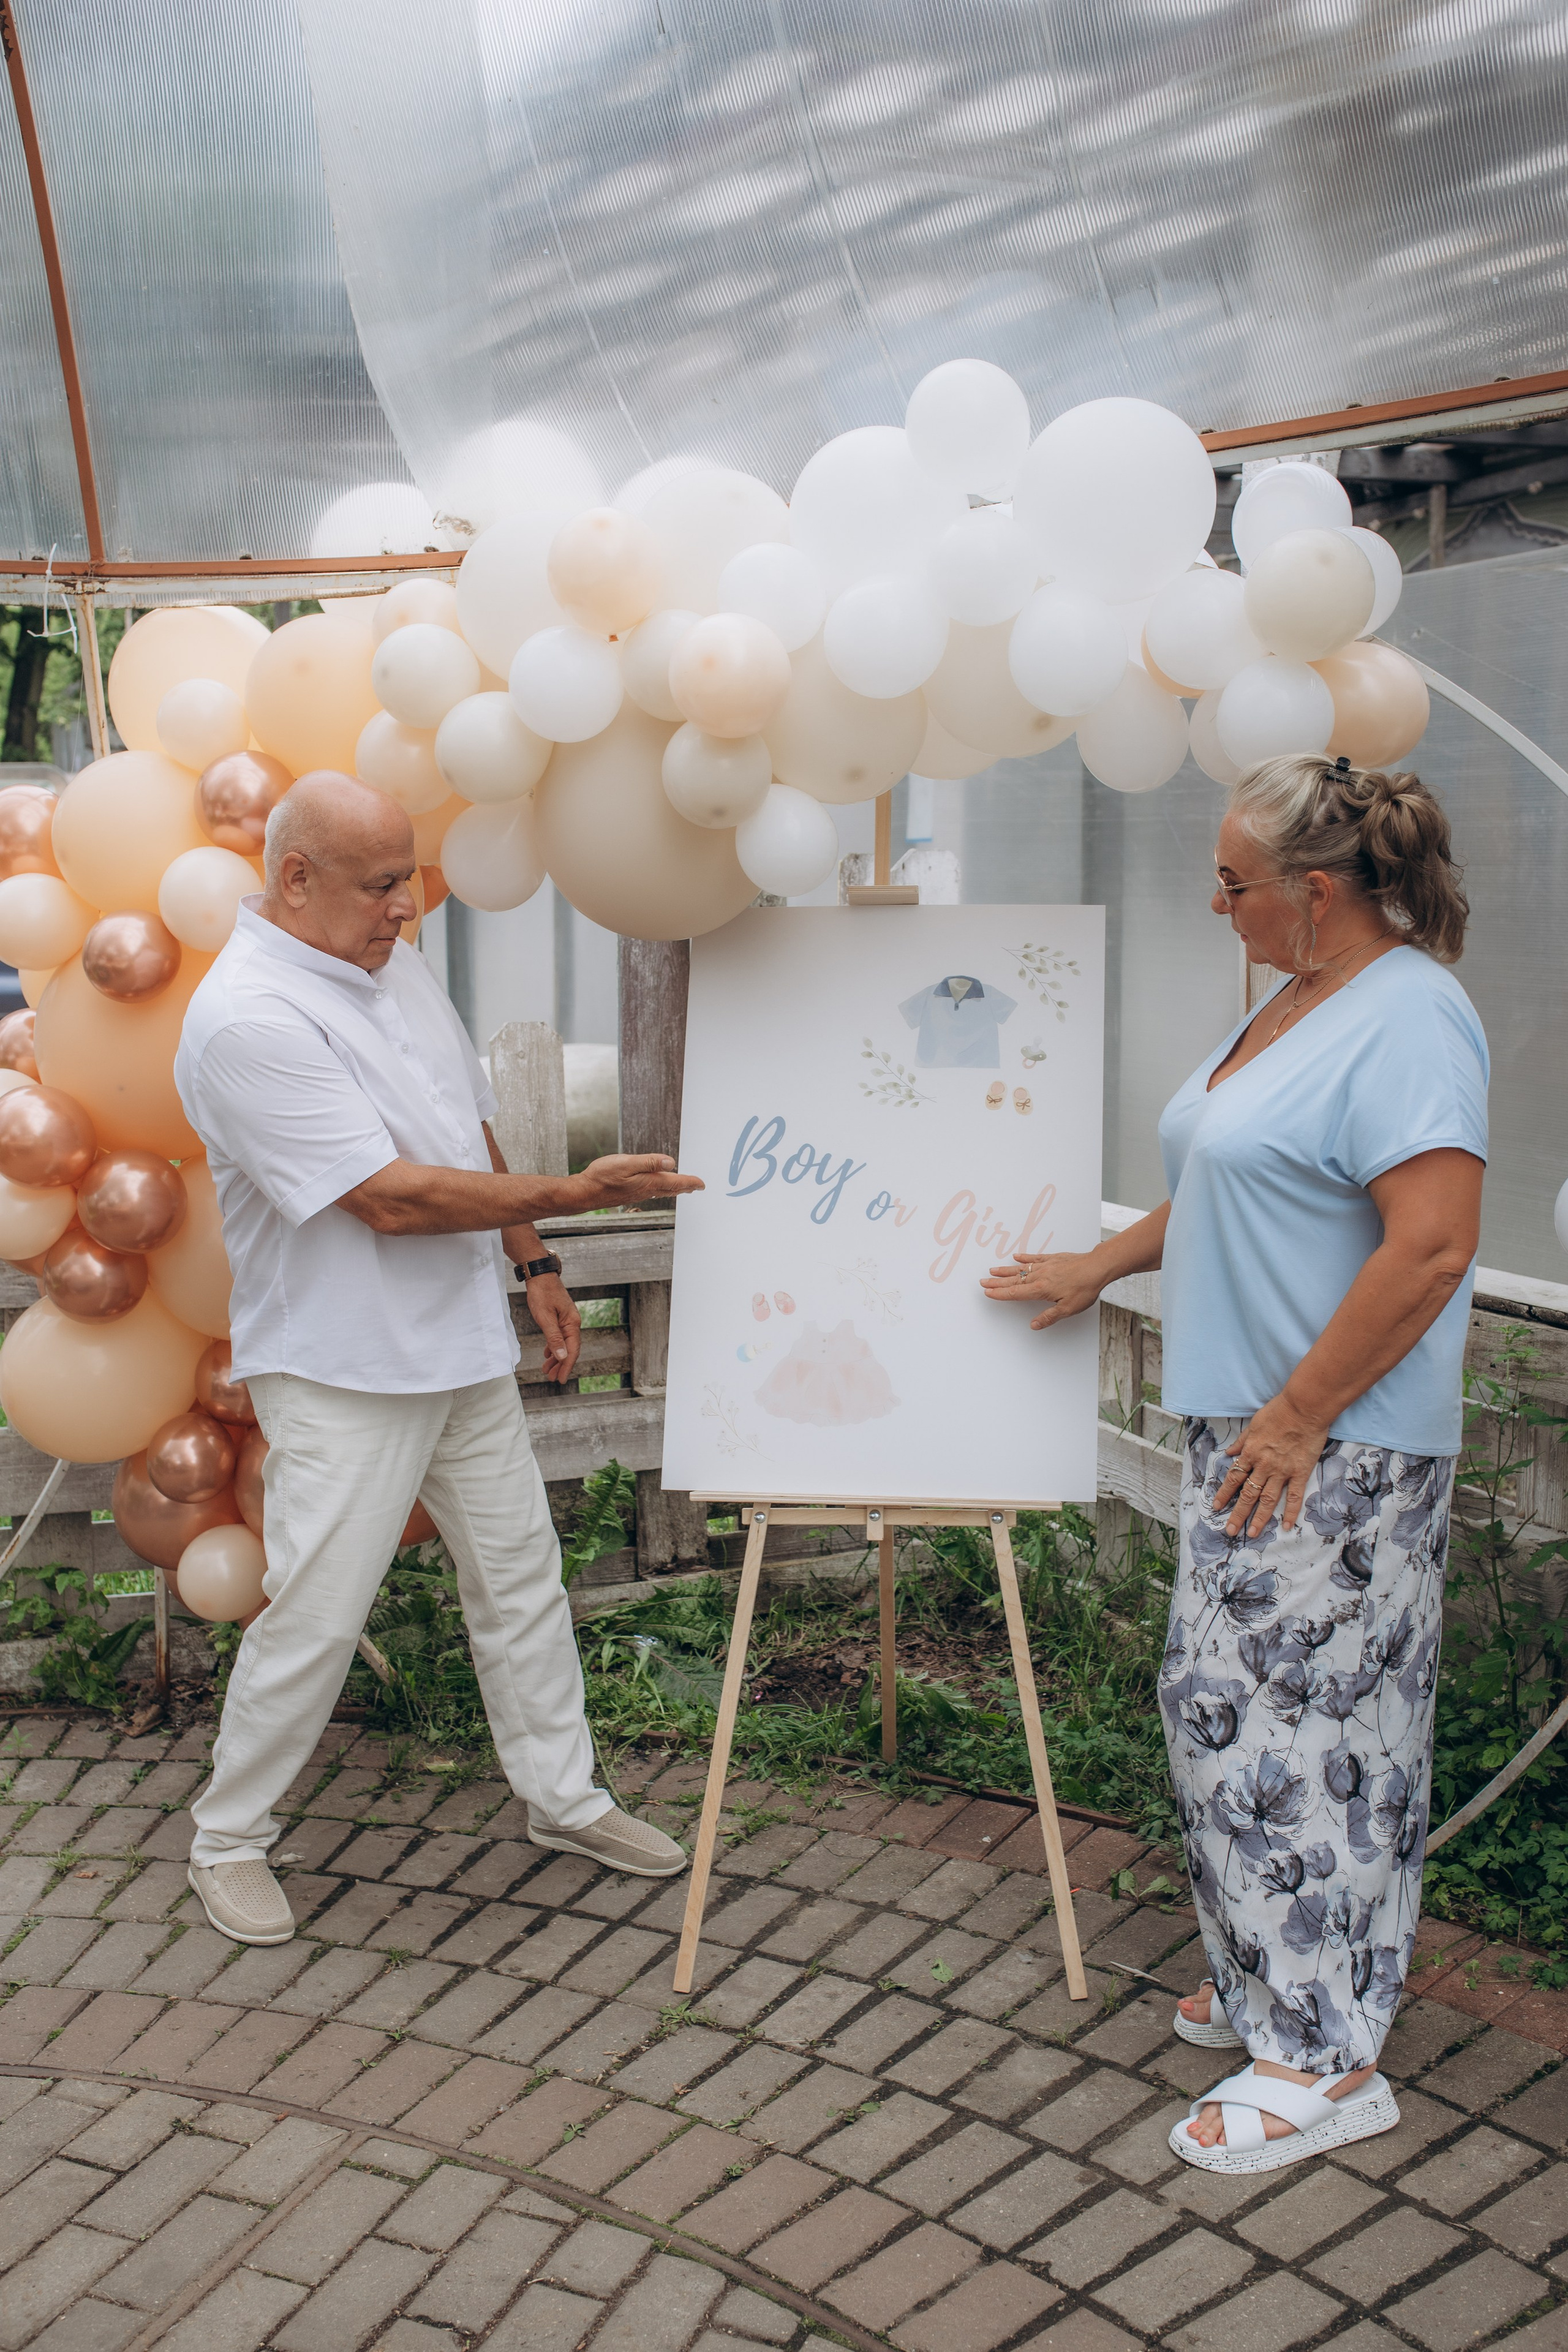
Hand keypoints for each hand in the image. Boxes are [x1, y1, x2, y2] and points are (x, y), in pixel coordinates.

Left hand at [526, 1271, 581, 1383]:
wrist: (539, 1274)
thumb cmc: (542, 1293)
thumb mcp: (545, 1318)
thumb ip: (554, 1338)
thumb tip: (563, 1356)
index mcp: (572, 1324)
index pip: (572, 1350)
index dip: (566, 1366)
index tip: (560, 1379)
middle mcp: (572, 1323)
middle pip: (569, 1349)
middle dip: (560, 1365)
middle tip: (551, 1378)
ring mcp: (566, 1320)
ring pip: (563, 1344)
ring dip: (556, 1357)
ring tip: (547, 1370)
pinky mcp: (559, 1317)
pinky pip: (558, 1337)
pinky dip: (553, 1347)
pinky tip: (547, 1354)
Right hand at [573, 1153, 705, 1209]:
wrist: (584, 1193)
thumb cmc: (602, 1177)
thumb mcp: (626, 1163)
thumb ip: (649, 1162)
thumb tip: (671, 1163)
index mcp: (648, 1181)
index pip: (675, 1182)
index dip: (690, 1182)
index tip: (702, 1184)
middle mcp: (645, 1189)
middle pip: (671, 1189)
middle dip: (685, 1187)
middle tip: (698, 1187)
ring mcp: (637, 1193)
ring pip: (662, 1191)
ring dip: (674, 1189)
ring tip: (683, 1188)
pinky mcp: (629, 1193)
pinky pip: (651, 1191)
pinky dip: (661, 1189)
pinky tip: (657, 1188)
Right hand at [979, 1248, 1105, 1330]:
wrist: (1097, 1267)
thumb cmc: (1085, 1288)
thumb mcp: (1068, 1308)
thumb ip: (1049, 1316)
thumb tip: (1033, 1326)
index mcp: (1041, 1289)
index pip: (1015, 1293)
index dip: (1000, 1294)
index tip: (987, 1293)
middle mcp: (1040, 1275)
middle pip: (1014, 1280)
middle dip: (997, 1282)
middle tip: (982, 1282)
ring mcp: (1046, 1265)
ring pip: (1021, 1268)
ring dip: (1006, 1270)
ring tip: (992, 1270)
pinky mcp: (1053, 1258)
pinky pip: (1034, 1257)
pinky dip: (1024, 1257)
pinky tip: (1016, 1256)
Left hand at [1212, 1391, 1329, 1536]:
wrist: (1304, 1408)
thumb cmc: (1278, 1412)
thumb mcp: (1253, 1424)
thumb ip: (1242, 1441)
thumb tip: (1229, 1453)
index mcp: (1251, 1453)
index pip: (1234, 1477)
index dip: (1224, 1493)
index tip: (1216, 1506)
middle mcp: (1264, 1466)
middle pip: (1248, 1494)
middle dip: (1237, 1513)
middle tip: (1231, 1531)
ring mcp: (1282, 1471)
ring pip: (1268, 1499)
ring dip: (1259, 1518)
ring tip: (1251, 1533)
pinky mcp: (1300, 1473)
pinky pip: (1295, 1496)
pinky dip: (1291, 1512)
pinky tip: (1288, 1526)